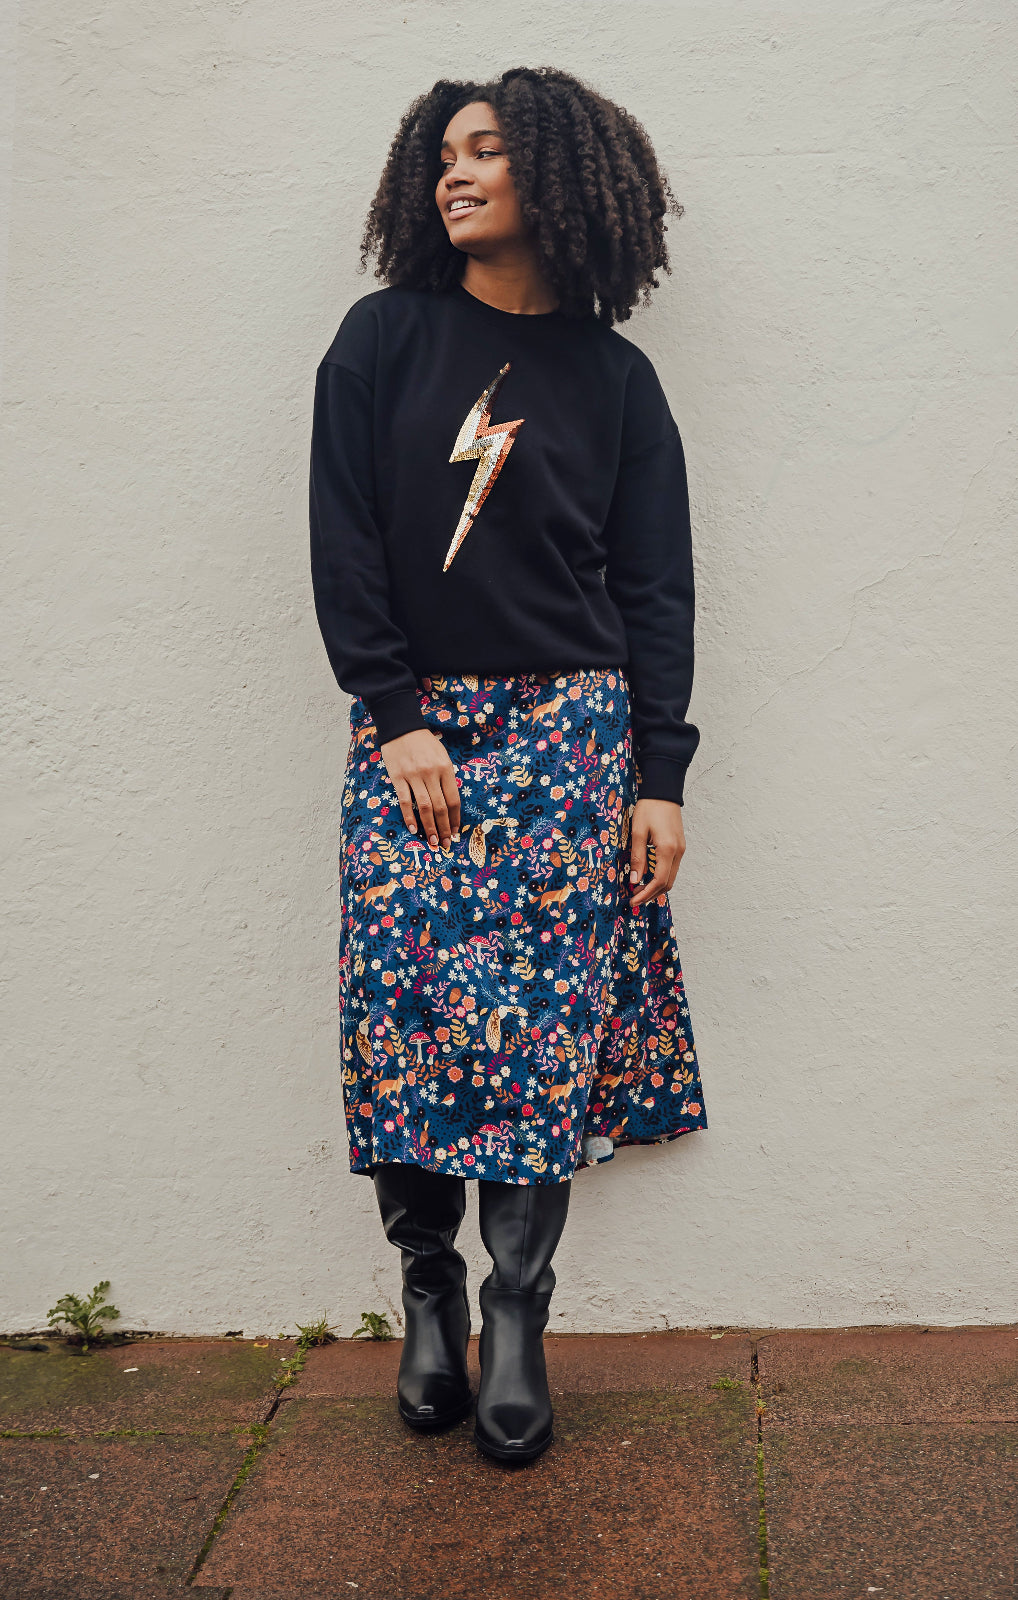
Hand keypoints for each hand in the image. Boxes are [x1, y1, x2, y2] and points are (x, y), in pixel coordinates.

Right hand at [380, 728, 460, 848]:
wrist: (401, 727)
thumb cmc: (424, 743)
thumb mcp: (442, 756)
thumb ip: (446, 778)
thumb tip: (450, 805)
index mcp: (445, 768)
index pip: (453, 800)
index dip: (455, 819)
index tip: (456, 832)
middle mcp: (431, 773)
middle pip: (440, 807)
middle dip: (444, 828)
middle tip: (445, 844)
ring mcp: (414, 776)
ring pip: (424, 807)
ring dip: (429, 827)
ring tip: (432, 841)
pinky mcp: (398, 777)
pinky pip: (404, 801)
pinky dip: (409, 817)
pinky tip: (413, 829)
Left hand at [629, 797, 684, 910]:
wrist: (664, 791)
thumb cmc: (649, 808)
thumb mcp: (638, 832)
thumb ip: (637, 858)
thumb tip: (634, 880)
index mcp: (668, 849)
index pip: (659, 881)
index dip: (646, 894)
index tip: (633, 901)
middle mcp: (678, 852)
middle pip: (667, 883)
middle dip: (651, 894)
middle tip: (634, 898)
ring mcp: (681, 849)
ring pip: (671, 877)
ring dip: (656, 886)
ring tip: (638, 889)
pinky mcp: (679, 846)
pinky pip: (672, 868)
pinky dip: (660, 876)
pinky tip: (647, 876)